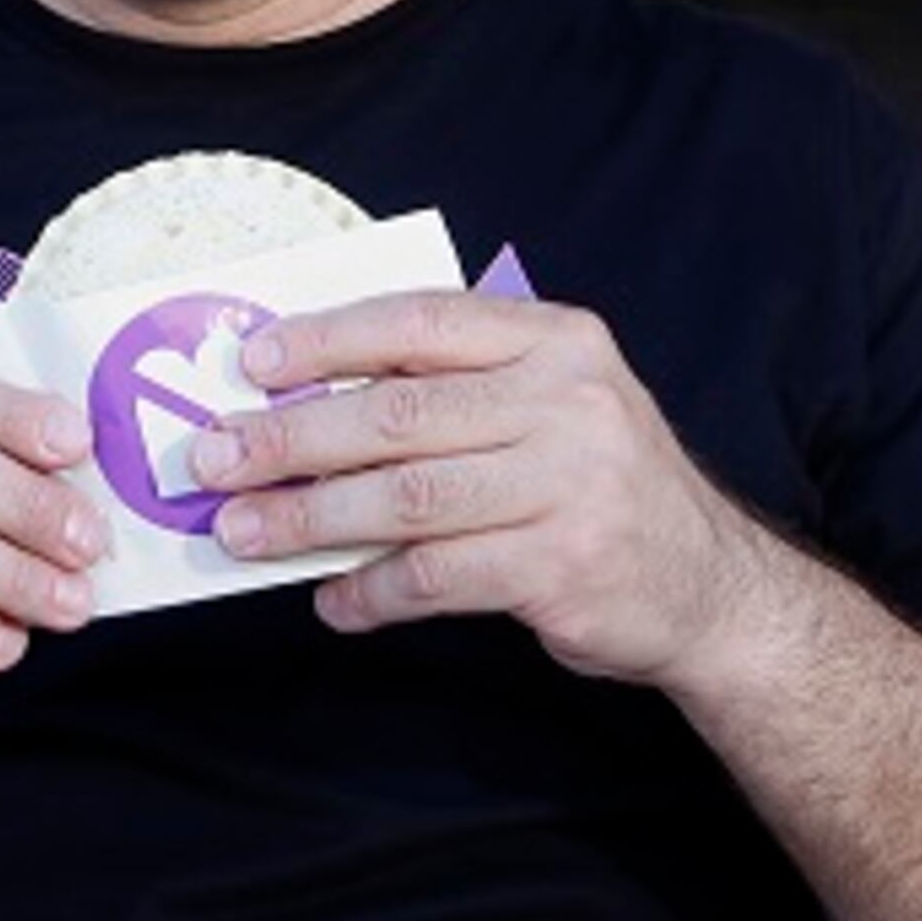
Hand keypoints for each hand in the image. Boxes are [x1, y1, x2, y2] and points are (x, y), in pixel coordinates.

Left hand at [185, 292, 761, 685]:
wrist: (709, 588)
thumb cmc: (600, 486)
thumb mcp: (554, 405)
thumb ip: (456, 390)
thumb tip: (306, 399)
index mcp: (557, 341)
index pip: (422, 320)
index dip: (328, 337)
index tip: (251, 361)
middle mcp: (568, 403)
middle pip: (398, 413)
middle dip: (290, 436)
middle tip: (212, 458)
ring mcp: (570, 486)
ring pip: (407, 497)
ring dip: (310, 517)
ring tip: (241, 532)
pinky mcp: (561, 567)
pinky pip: (438, 576)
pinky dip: (372, 591)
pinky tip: (332, 600)